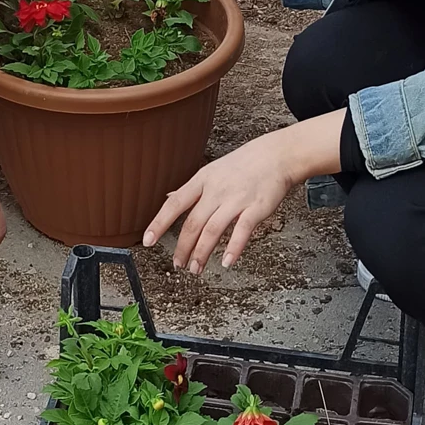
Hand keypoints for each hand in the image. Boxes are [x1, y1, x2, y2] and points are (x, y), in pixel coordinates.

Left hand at [142, 111, 345, 272]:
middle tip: (178, 264)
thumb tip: (168, 197)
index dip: (159, 223)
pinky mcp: (256, 208)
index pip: (175, 203)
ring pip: (213, 230)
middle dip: (183, 247)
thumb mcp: (212, 171)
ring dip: (202, 253)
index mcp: (203, 180)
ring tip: (196, 268)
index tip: (147, 240)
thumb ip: (192, 189)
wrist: (276, 155)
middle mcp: (216, 190)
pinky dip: (233, 248)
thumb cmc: (244, 165)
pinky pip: (242, 231)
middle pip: (193, 222)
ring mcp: (236, 199)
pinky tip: (227, 263)